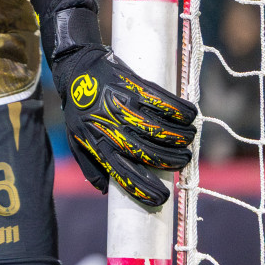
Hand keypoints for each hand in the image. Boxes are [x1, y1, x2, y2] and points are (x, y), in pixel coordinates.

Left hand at [44, 0, 197, 207]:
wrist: (75, 66)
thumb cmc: (78, 105)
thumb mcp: (75, 136)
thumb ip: (90, 163)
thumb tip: (105, 191)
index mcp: (96, 142)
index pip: (123, 174)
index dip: (145, 190)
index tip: (163, 199)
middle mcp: (110, 126)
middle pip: (149, 153)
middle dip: (172, 161)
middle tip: (183, 159)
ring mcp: (121, 104)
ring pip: (159, 130)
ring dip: (180, 137)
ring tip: (187, 138)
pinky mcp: (131, 84)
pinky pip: (163, 101)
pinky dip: (181, 111)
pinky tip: (189, 115)